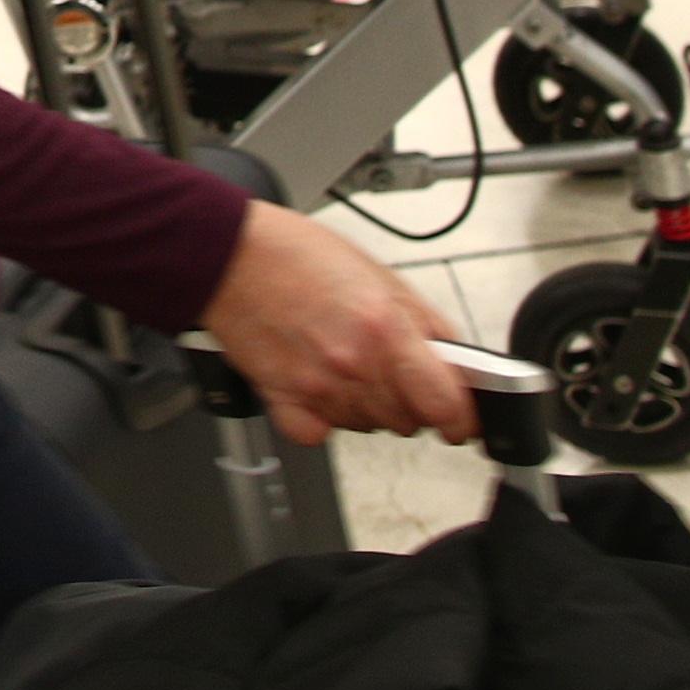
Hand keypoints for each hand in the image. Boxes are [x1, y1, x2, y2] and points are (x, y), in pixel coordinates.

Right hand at [197, 202, 477, 447]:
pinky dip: (324, 420)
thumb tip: (457, 363)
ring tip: (346, 363)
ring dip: (368, 406)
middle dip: (410, 400)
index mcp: (385, 329)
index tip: (461, 418)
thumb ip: (426, 324)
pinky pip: (319, 434)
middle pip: (409, 422)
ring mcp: (316, 387)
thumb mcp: (381, 275)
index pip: (446, 406)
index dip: (462, 417)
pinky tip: (319, 388)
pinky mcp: (281, 399)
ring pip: (368, 427)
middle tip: (390, 366)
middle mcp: (353, 364)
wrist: (228, 255)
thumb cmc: (297, 254)